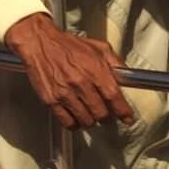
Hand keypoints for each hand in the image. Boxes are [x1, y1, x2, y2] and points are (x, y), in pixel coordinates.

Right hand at [4, 12, 132, 129]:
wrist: (40, 44)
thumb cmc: (69, 45)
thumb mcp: (100, 47)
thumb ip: (115, 63)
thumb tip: (127, 78)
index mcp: (95, 70)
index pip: (114, 96)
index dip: (123, 111)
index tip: (128, 118)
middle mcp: (81, 83)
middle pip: (100, 112)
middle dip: (107, 118)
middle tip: (107, 116)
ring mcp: (65, 93)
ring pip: (85, 119)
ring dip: (91, 121)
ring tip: (91, 116)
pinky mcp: (50, 100)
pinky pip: (66, 121)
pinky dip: (74, 124)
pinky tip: (76, 119)